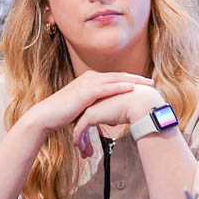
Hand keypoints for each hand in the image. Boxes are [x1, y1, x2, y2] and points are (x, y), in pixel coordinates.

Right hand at [19, 71, 152, 135]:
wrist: (47, 116)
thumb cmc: (64, 115)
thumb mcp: (85, 111)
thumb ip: (100, 112)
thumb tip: (114, 121)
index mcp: (91, 80)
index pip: (115, 79)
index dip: (130, 81)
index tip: (144, 85)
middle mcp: (90, 78)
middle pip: (118, 76)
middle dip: (136, 79)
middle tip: (151, 83)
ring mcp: (87, 83)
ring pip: (114, 80)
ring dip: (132, 81)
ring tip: (146, 84)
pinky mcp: (85, 92)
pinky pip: (106, 88)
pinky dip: (119, 87)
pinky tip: (131, 88)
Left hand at [70, 84, 165, 156]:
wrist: (142, 103)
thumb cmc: (141, 105)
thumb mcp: (127, 109)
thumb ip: (118, 114)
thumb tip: (115, 122)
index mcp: (103, 97)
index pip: (93, 115)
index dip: (90, 129)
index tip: (91, 141)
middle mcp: (95, 101)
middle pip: (84, 121)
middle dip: (85, 138)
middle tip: (87, 150)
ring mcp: (92, 106)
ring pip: (80, 126)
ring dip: (82, 142)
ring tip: (85, 154)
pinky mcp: (90, 115)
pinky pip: (79, 130)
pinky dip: (79, 140)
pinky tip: (82, 149)